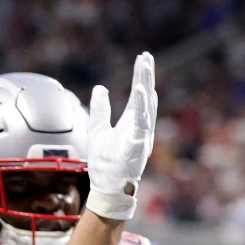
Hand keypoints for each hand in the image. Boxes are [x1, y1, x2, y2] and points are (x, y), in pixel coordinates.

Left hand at [84, 51, 157, 220]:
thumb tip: (100, 88)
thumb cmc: (105, 162)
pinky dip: (143, 108)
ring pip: (146, 106)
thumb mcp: (97, 130)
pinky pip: (141, 124)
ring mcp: (140, 135)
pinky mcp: (137, 145)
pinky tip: (142, 92)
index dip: (140, 77)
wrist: (108, 187)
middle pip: (145, 96)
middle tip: (147, 56)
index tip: (143, 59)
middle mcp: (139, 127)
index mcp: (131, 123)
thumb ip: (100, 110)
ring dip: (146, 86)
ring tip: (145, 67)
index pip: (138, 95)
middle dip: (146, 76)